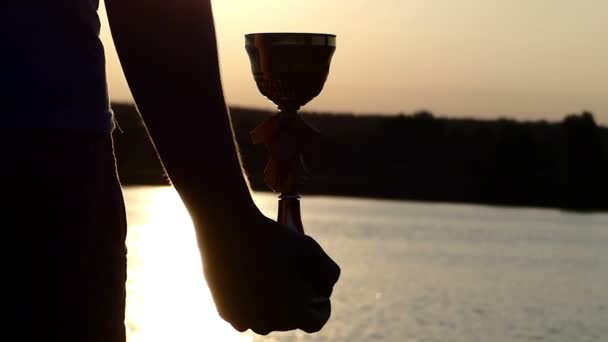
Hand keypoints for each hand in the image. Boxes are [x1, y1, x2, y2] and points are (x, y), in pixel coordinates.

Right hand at [199, 213, 339, 334]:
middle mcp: (266, 325)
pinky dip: (250, 298)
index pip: (316, 321)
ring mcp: (242, 320)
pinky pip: (244, 310)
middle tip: (294, 275)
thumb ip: (331, 274)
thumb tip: (324, 291)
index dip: (323, 304)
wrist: (229, 231)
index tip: (319, 288)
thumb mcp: (314, 252)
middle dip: (296, 300)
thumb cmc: (275, 241)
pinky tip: (253, 278)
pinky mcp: (224, 310)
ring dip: (273, 301)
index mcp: (291, 316)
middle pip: (289, 318)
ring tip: (274, 276)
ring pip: (265, 315)